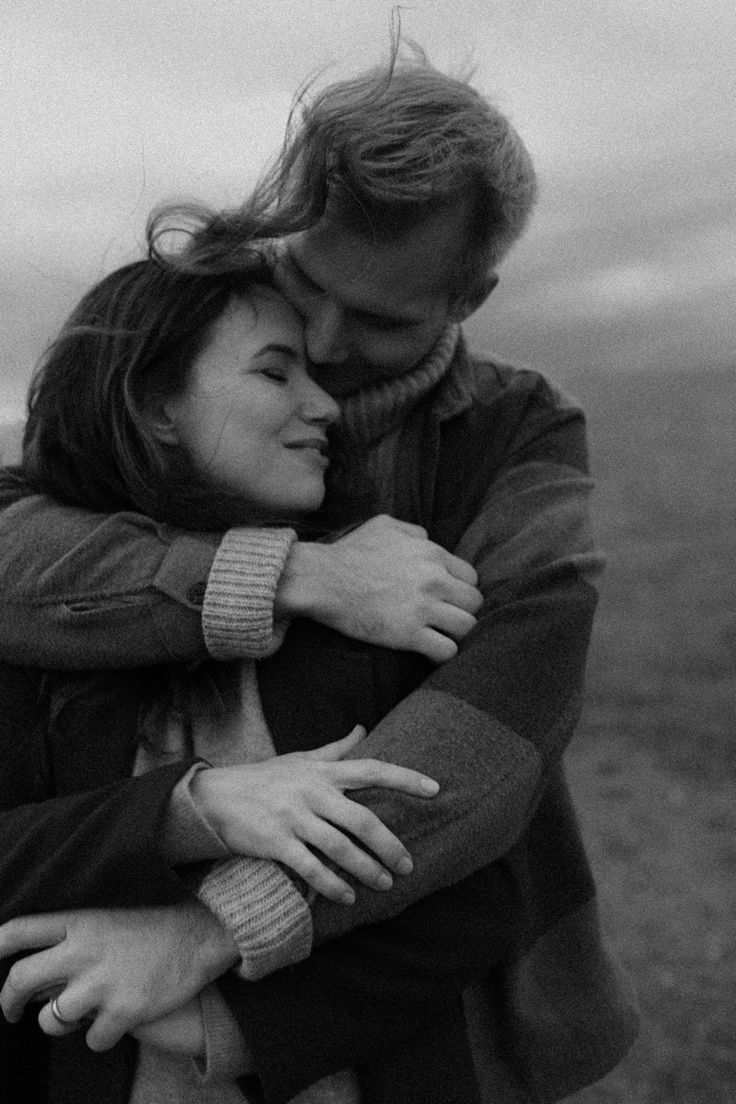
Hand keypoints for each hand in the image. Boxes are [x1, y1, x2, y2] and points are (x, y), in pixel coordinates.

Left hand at [0, 903, 237, 1051]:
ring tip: (80, 1014)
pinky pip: (91, 1040)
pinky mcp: (124, 1011)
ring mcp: (102, 982)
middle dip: (9, 1002)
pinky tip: (116, 1021)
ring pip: (51, 1020)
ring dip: (60, 1024)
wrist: (203, 933)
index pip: (16, 932)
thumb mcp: (107, 916)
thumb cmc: (152, 926)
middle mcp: (83, 950)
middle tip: (14, 1011)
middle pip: (19, 981)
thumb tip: (39, 967)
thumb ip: (72, 938)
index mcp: (78, 921)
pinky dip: (100, 1036)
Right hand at [192, 725, 439, 903]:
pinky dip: (332, 884)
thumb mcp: (300, 758)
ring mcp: (293, 817)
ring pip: (340, 847)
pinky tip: (348, 896)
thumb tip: (363, 728)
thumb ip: (336, 748)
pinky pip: (310, 867)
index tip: (435, 790)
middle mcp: (312, 791)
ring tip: (385, 883)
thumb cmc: (265, 778)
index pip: (372, 769)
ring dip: (367, 868)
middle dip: (389, 844)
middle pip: (362, 818)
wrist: (215, 796)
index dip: (405, 778)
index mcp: (322, 770)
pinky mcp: (275, 841)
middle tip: (409, 865)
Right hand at [275, 515, 481, 662]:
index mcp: (431, 554)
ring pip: (467, 627)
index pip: (470, 578)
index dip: (460, 590)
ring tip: (440, 636)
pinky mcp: (409, 634)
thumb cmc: (349, 552)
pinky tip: (429, 652)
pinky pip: (446, 651)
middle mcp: (434, 579)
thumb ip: (414, 531)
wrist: (322, 579)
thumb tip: (428, 540)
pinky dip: (441, 654)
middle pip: (474, 603)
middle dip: (461, 611)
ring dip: (455, 634)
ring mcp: (423, 608)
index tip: (446, 599)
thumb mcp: (384, 526)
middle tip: (444, 619)